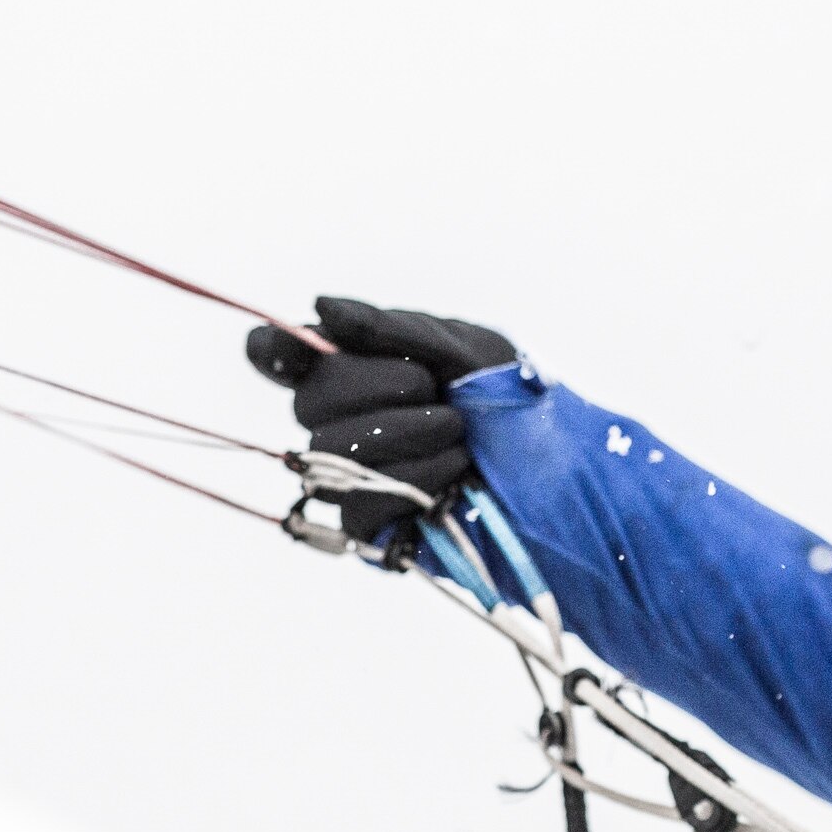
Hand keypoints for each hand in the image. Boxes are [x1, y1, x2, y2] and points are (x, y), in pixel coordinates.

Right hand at [246, 296, 519, 546]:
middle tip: (433, 387)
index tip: (292, 347)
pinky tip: (454, 473)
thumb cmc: (511, 404)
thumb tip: (321, 305)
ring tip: (459, 431)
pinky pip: (357, 501)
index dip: (273, 347)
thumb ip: (392, 329)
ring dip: (406, 433)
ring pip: (329, 451)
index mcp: (354, 364)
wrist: (558, 474)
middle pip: (306, 398)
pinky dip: (414, 480)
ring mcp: (348, 474)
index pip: (278, 353)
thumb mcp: (464, 349)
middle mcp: (339, 418)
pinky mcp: (368, 525)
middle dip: (376, 386)